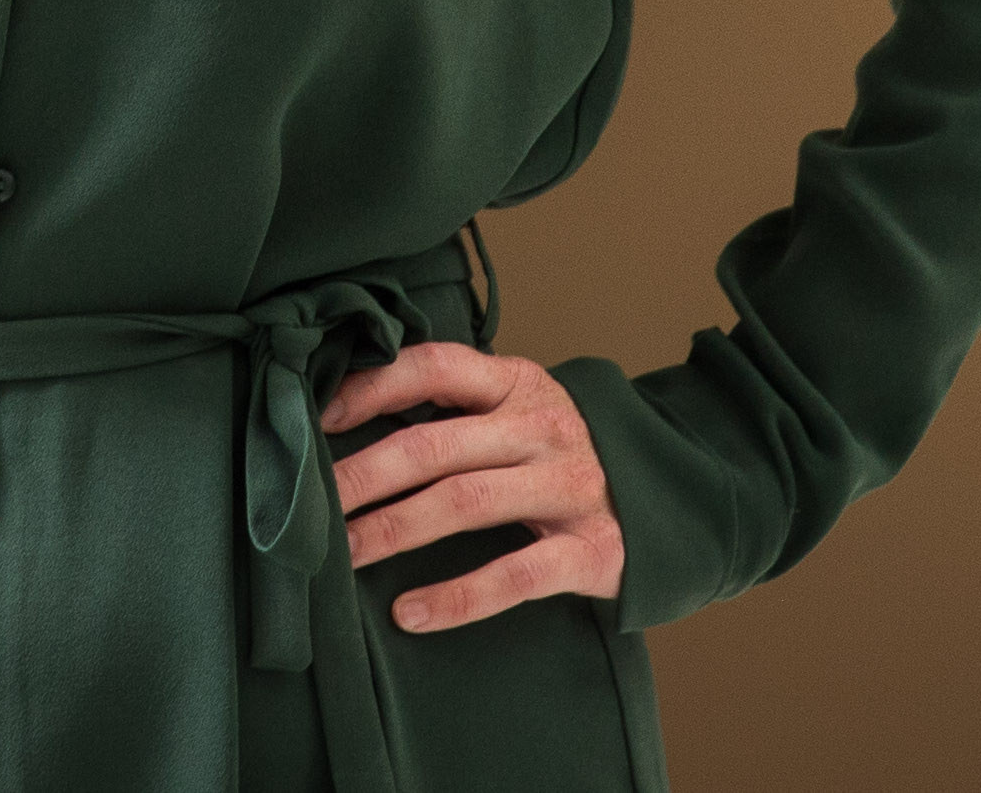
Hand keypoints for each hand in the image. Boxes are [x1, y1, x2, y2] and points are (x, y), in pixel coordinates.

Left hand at [317, 343, 625, 632]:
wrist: (673, 503)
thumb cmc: (561, 458)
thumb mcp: (518, 415)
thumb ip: (455, 411)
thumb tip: (346, 414)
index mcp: (517, 384)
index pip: (433, 367)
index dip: (371, 388)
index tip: (317, 418)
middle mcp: (543, 427)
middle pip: (434, 445)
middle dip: (362, 475)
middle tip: (308, 507)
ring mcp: (569, 487)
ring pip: (464, 503)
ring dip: (393, 529)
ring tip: (342, 556)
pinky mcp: (591, 550)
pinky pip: (516, 575)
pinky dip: (458, 597)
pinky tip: (410, 613)